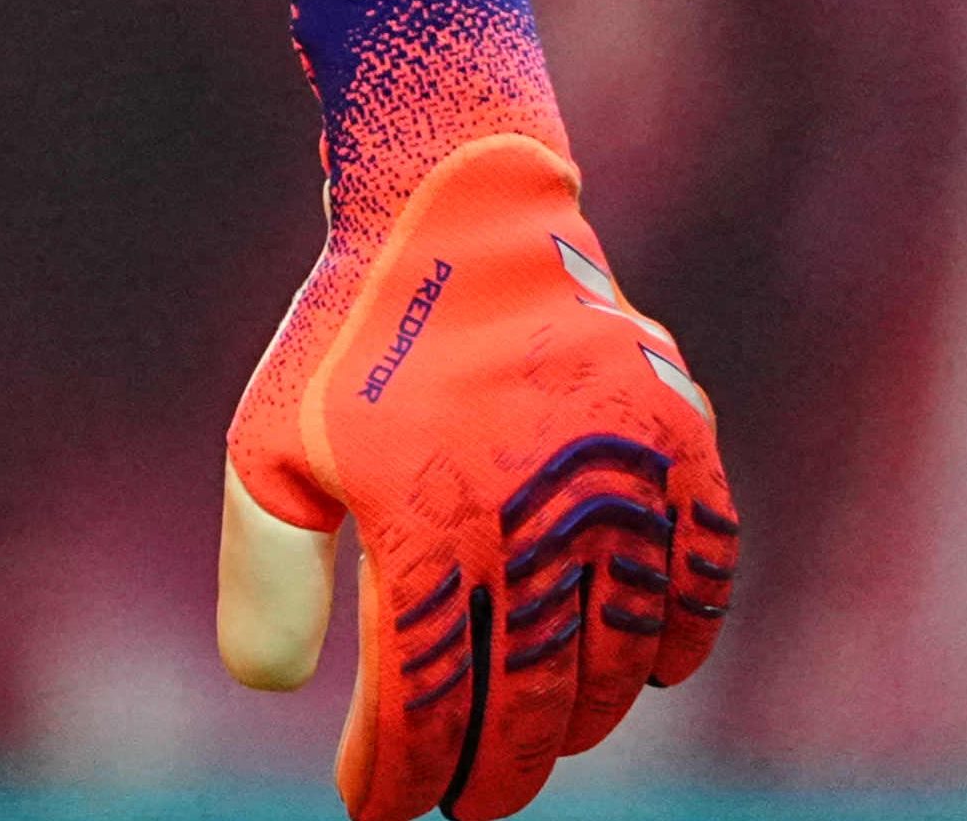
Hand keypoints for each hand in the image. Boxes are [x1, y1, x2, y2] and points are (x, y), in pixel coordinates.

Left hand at [217, 0, 731, 819]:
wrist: (457, 205)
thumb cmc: (354, 335)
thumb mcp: (268, 445)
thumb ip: (264, 572)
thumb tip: (271, 691)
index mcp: (430, 526)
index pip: (425, 707)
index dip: (403, 775)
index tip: (381, 807)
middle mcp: (536, 518)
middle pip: (530, 705)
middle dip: (493, 774)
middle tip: (466, 804)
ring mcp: (622, 485)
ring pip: (620, 660)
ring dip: (578, 719)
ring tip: (537, 739)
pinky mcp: (682, 449)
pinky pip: (702, 579)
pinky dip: (679, 639)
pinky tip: (646, 672)